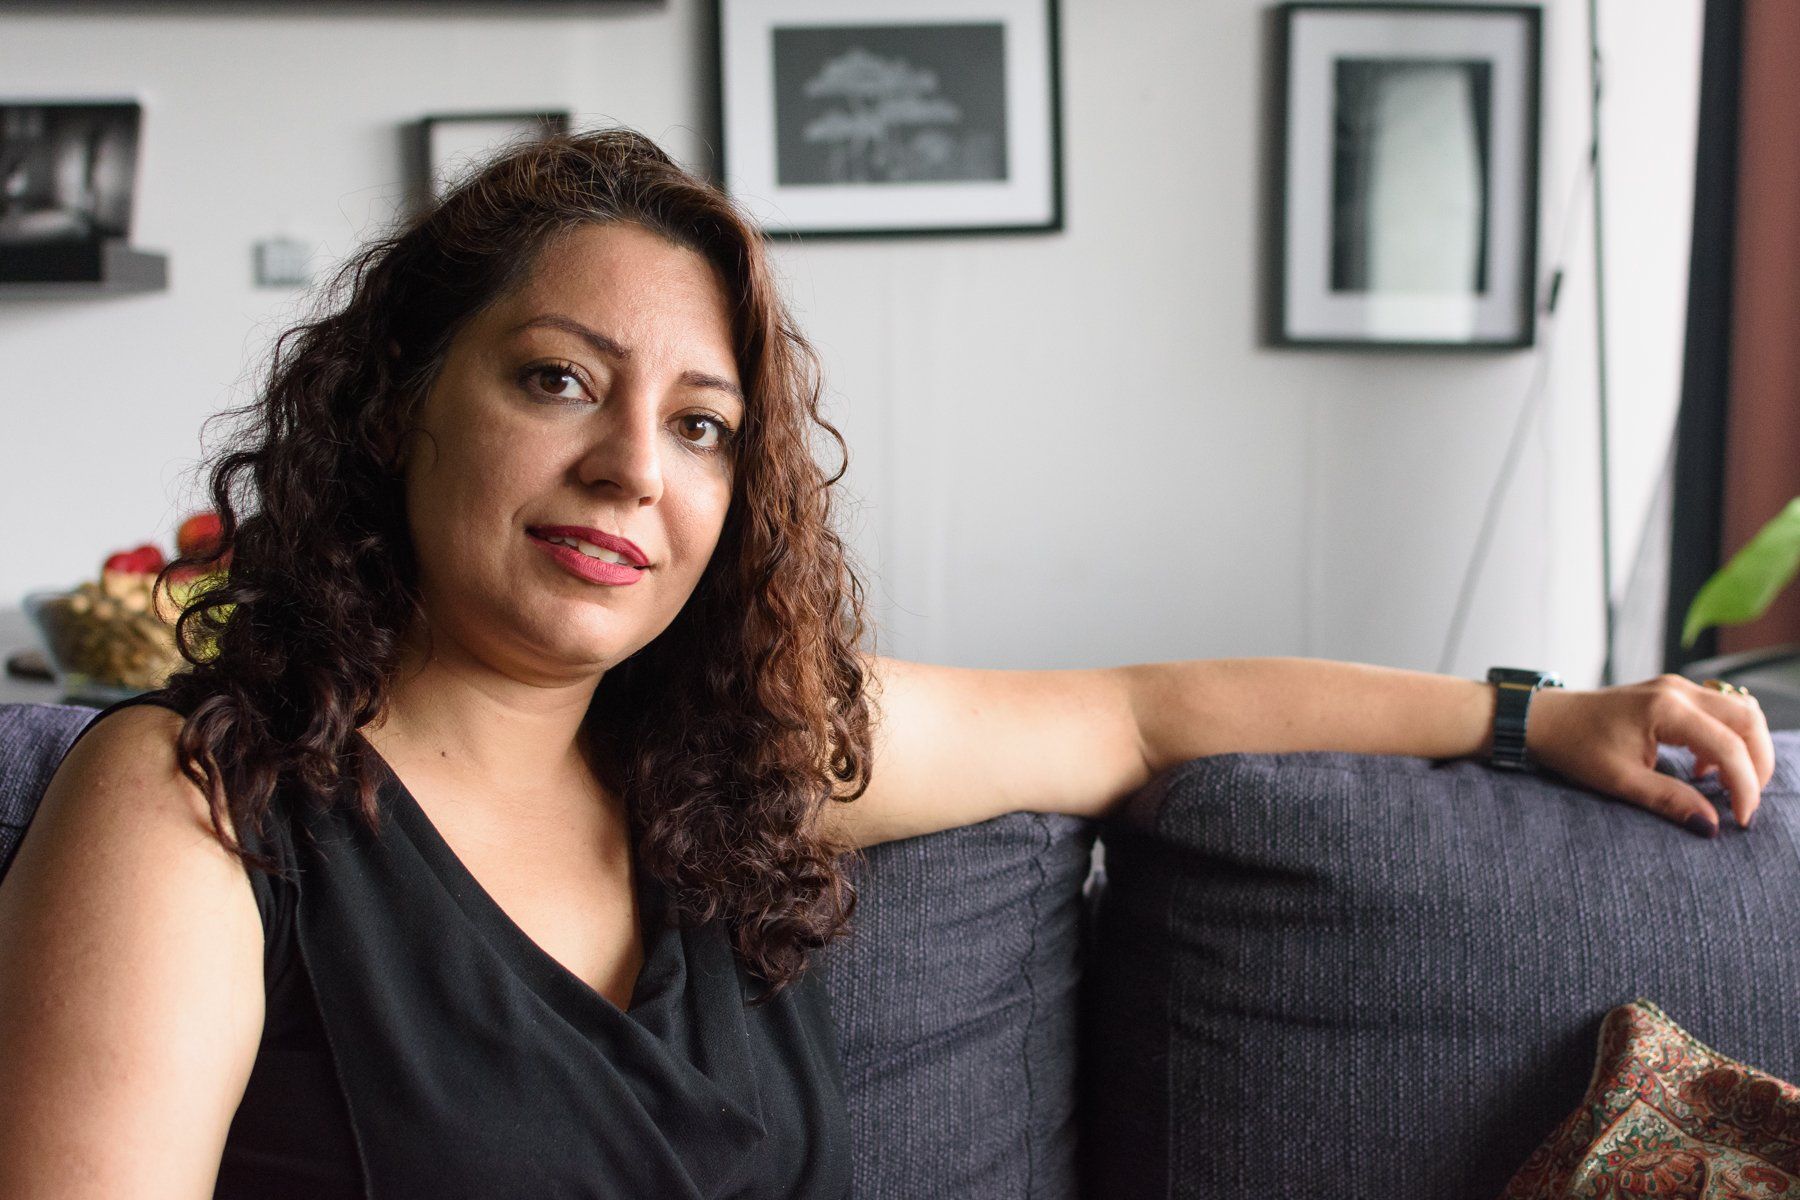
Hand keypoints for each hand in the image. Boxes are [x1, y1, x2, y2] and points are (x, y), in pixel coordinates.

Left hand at [1524, 675, 1775, 835]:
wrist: (1544, 719)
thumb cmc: (1574, 746)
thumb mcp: (1619, 780)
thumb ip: (1668, 800)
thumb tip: (1711, 825)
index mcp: (1666, 709)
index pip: (1728, 746)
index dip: (1744, 785)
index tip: (1741, 819)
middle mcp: (1678, 690)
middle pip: (1748, 720)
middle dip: (1757, 762)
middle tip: (1745, 801)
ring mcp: (1676, 687)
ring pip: (1739, 712)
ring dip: (1745, 749)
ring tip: (1727, 787)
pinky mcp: (1672, 693)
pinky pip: (1719, 712)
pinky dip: (1726, 740)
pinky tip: (1703, 770)